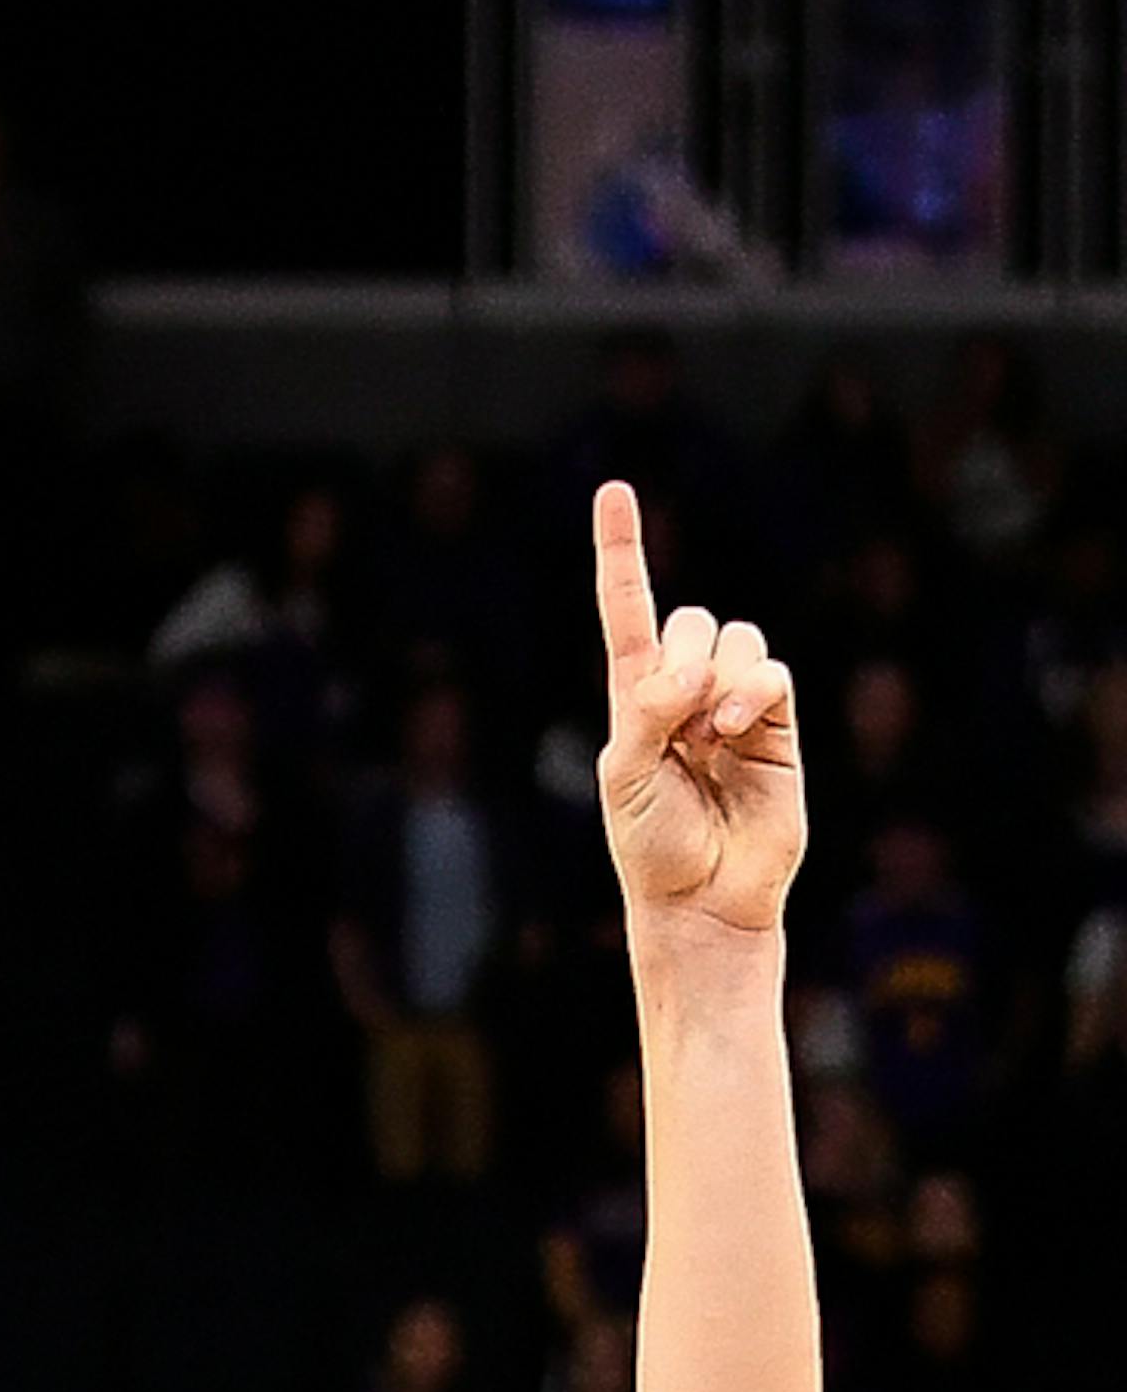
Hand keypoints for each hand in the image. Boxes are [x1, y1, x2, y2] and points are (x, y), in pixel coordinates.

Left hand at [595, 482, 804, 942]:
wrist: (704, 900)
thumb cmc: (653, 847)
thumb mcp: (625, 777)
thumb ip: (647, 712)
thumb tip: (692, 673)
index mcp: (636, 695)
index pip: (627, 610)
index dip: (622, 551)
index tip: (614, 491)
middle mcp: (687, 690)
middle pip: (692, 618)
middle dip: (683, 657)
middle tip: (678, 722)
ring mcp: (735, 705)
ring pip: (737, 636)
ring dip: (720, 676)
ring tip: (710, 736)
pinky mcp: (778, 725)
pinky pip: (772, 671)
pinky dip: (753, 690)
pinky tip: (734, 730)